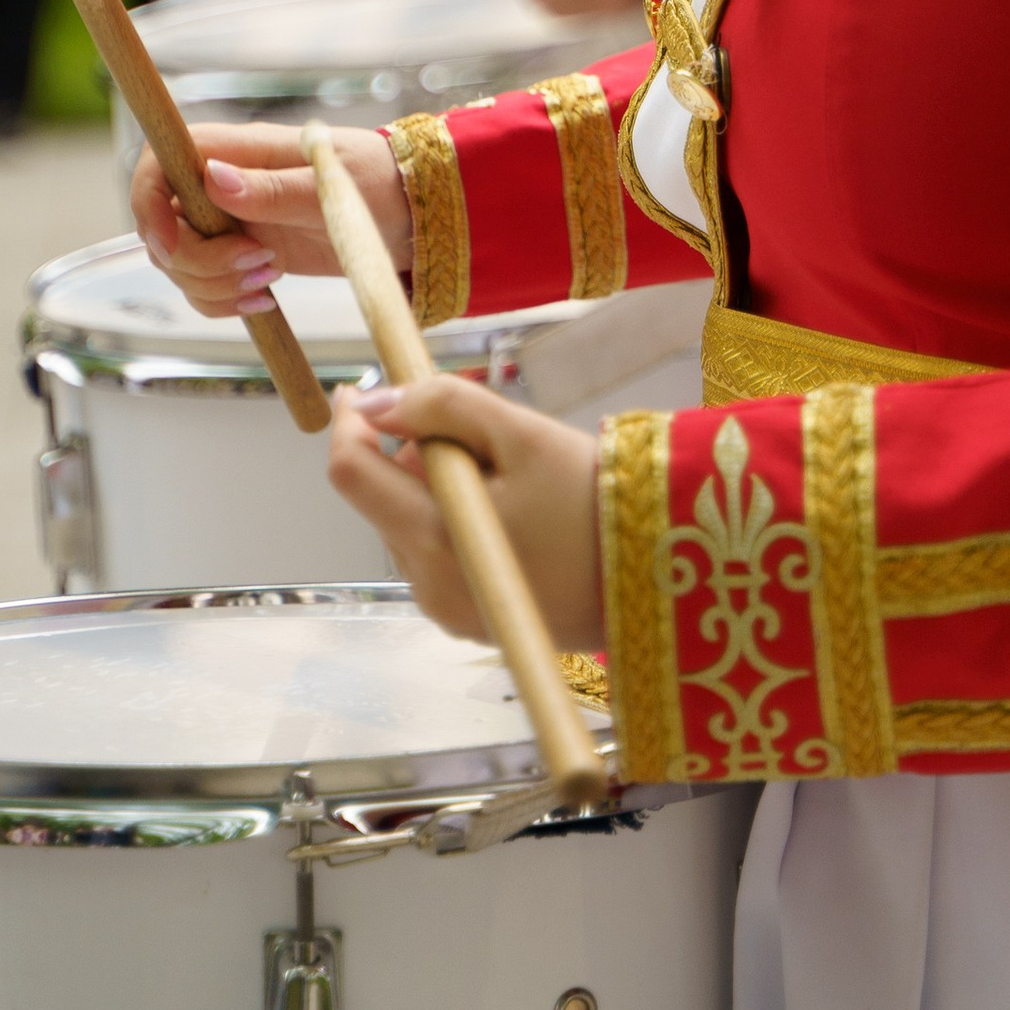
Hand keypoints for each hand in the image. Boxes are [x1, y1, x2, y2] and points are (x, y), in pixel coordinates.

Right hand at [132, 120, 409, 315]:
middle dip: (197, 261)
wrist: (405, 215)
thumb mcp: (328, 190)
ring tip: (269, 280)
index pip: (158, 163)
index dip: (147, 204)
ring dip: (213, 285)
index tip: (173, 244)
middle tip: (259, 265)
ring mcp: (228, 221)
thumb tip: (212, 177)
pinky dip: (223, 302)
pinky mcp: (240, 254)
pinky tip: (265, 300)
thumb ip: (270, 189)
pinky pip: (204, 285)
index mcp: (236, 151)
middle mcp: (220, 185)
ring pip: (179, 263)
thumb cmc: (373, 184)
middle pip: (163, 227)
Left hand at [328, 374, 605, 650]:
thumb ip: (442, 407)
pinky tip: (515, 514)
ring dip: (437, 490)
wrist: (661, 576)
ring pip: (412, 527)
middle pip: (385, 500)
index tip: (361, 388)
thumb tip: (373, 404)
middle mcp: (427, 583)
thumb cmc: (595, 500)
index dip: (349, 423)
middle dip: (414, 455)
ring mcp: (448, 610)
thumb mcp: (523, 434)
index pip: (351, 473)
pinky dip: (456, 524)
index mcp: (433, 536)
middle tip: (484, 434)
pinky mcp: (470, 622)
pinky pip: (439, 558)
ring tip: (512, 478)